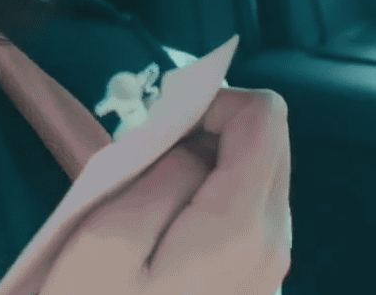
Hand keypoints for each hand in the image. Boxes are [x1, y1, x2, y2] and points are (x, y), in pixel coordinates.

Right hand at [41, 87, 291, 294]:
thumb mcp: (103, 240)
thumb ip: (158, 175)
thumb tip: (192, 145)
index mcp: (241, 231)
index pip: (264, 119)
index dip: (212, 99)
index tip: (160, 120)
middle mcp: (272, 254)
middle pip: (268, 148)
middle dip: (210, 134)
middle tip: (146, 158)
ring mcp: (266, 283)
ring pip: (255, 187)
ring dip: (205, 174)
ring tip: (143, 202)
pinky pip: (242, 228)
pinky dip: (206, 210)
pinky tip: (158, 241)